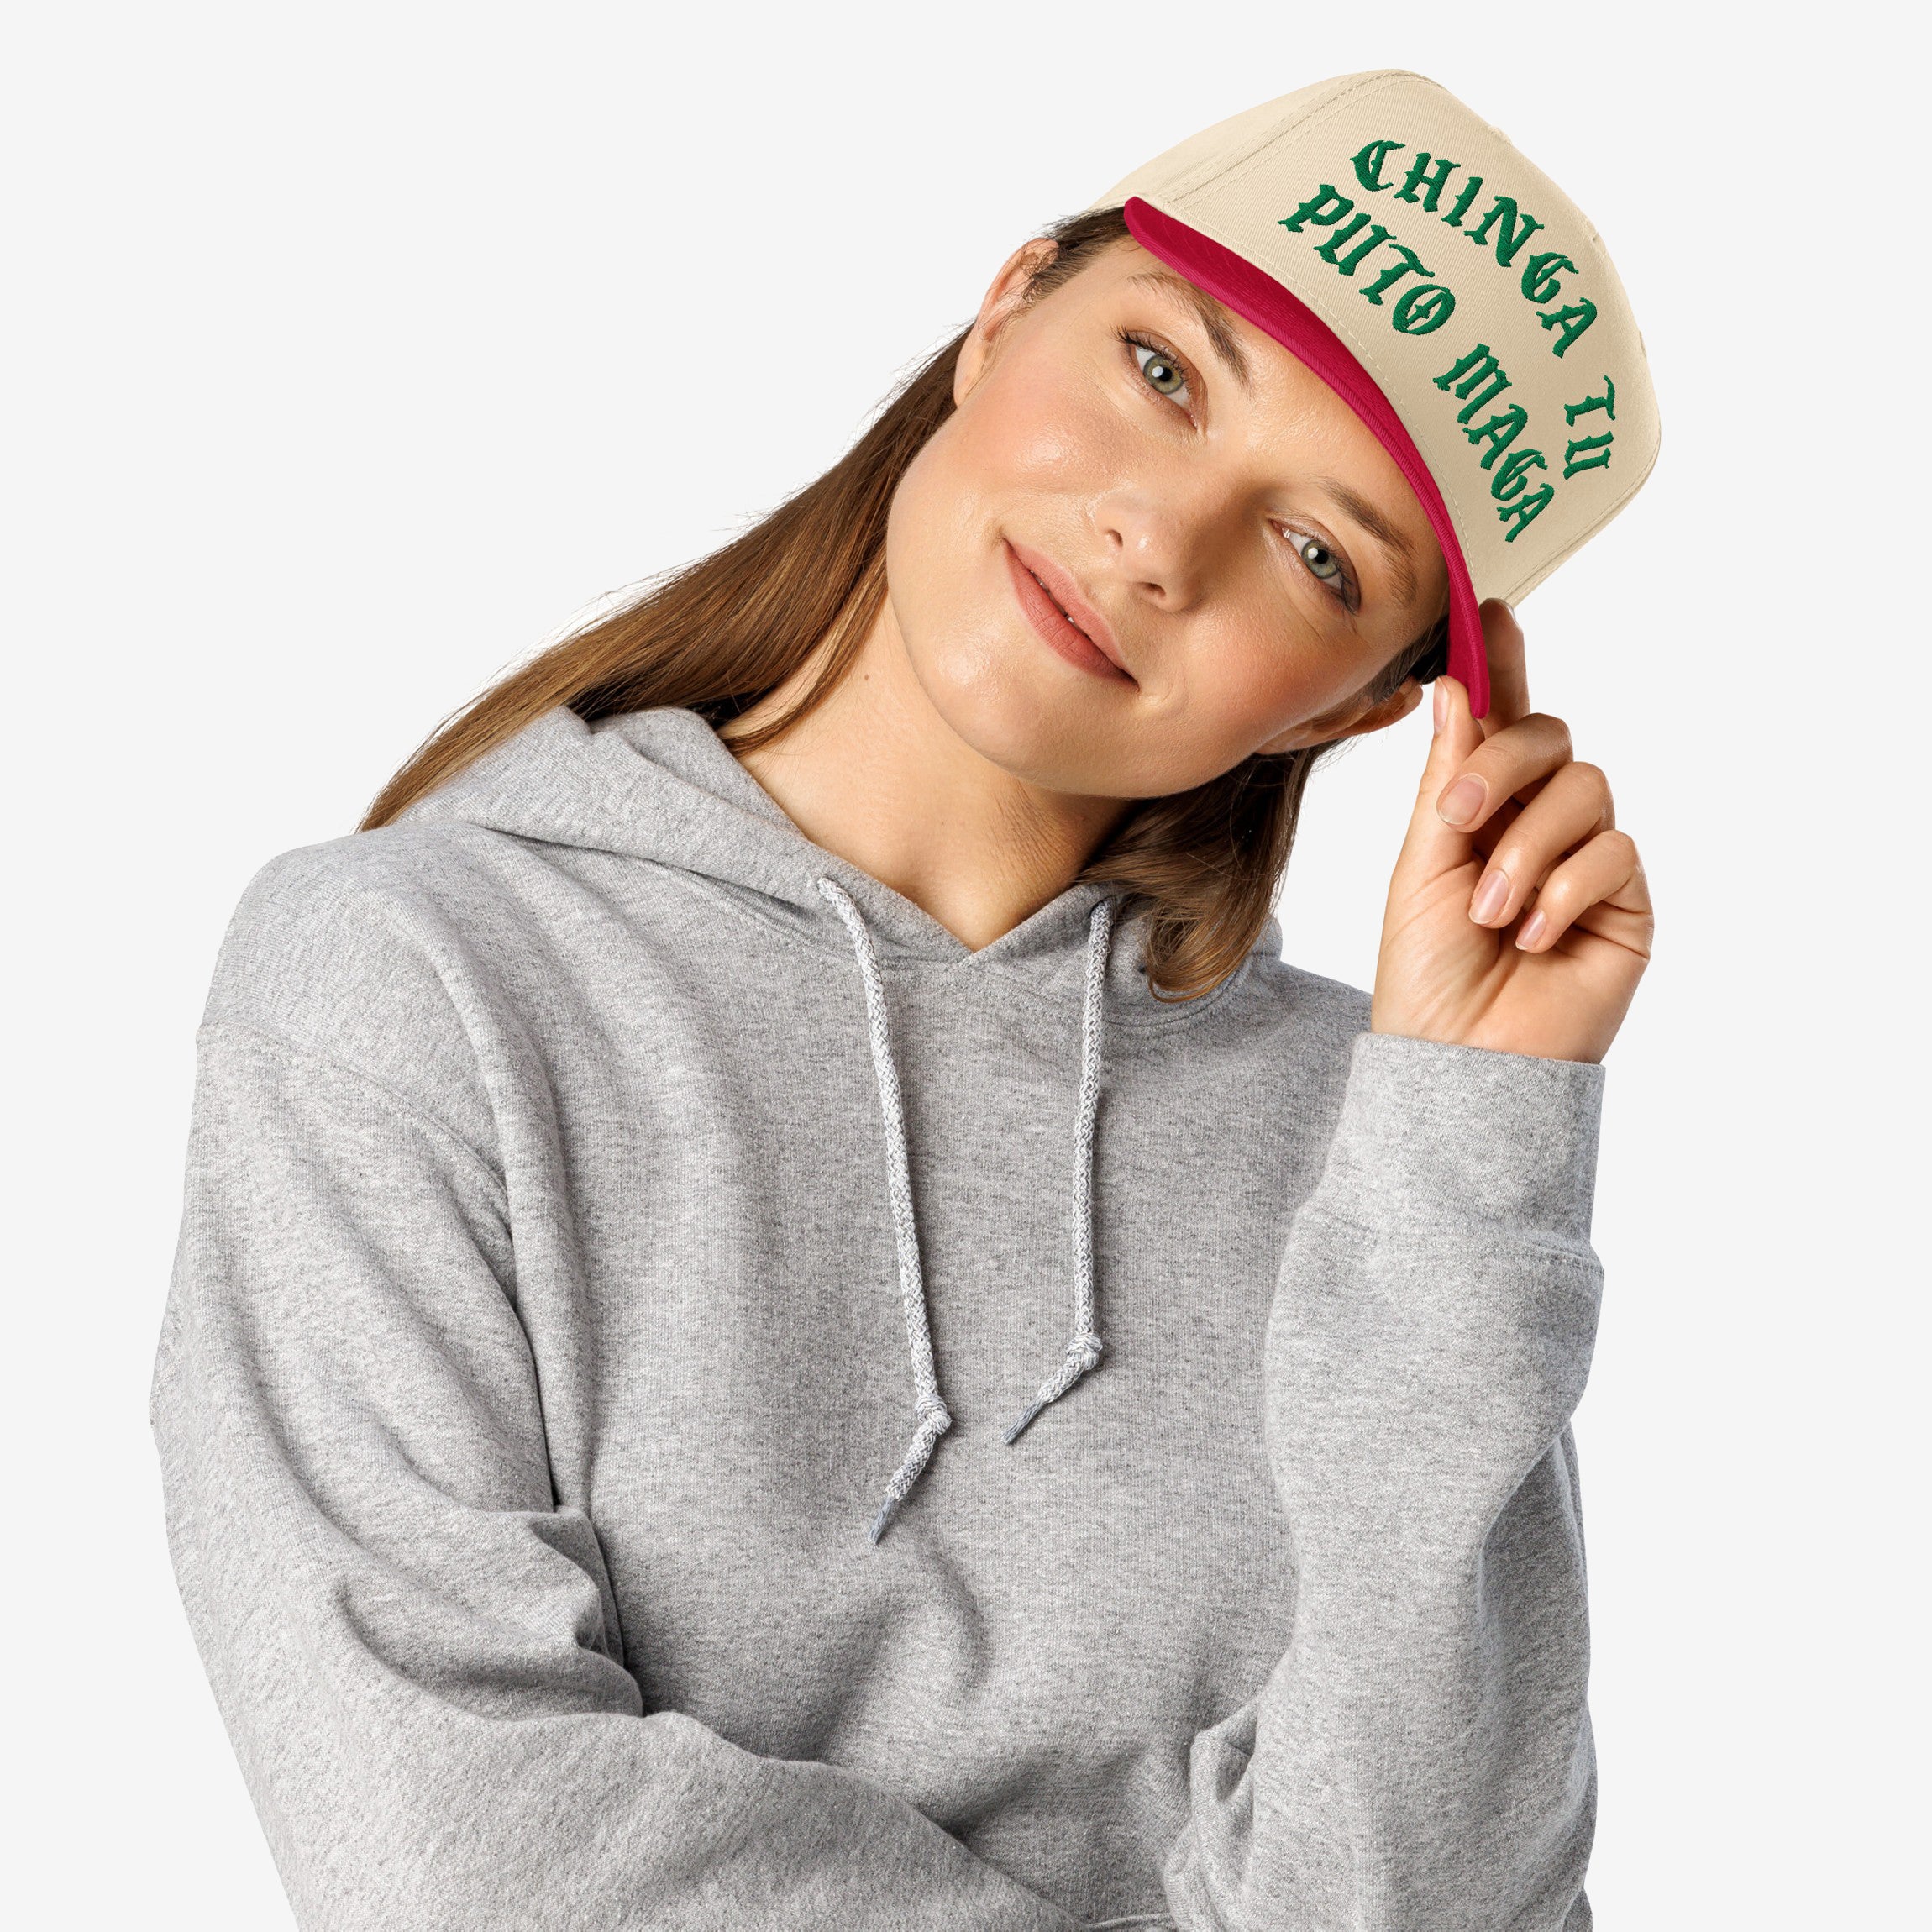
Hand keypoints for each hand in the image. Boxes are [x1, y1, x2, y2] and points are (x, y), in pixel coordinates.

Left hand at [1370, 601, 1652, 1064]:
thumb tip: (1459, 686)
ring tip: (1491, 912)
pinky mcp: (1627, 902)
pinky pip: (1614, 851)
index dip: (1503, 663)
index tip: (1488, 606)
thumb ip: (1448, 778)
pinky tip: (1536, 935)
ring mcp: (1587, 860)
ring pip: (1586, 789)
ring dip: (1528, 848)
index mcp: (1480, 808)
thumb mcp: (1420, 865)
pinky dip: (1566, 889)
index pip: (1500, 721)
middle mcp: (1538, 823)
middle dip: (1503, 766)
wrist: (1458, 1062)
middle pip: (1551, 738)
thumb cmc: (1426, 975)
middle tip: (1460, 819)